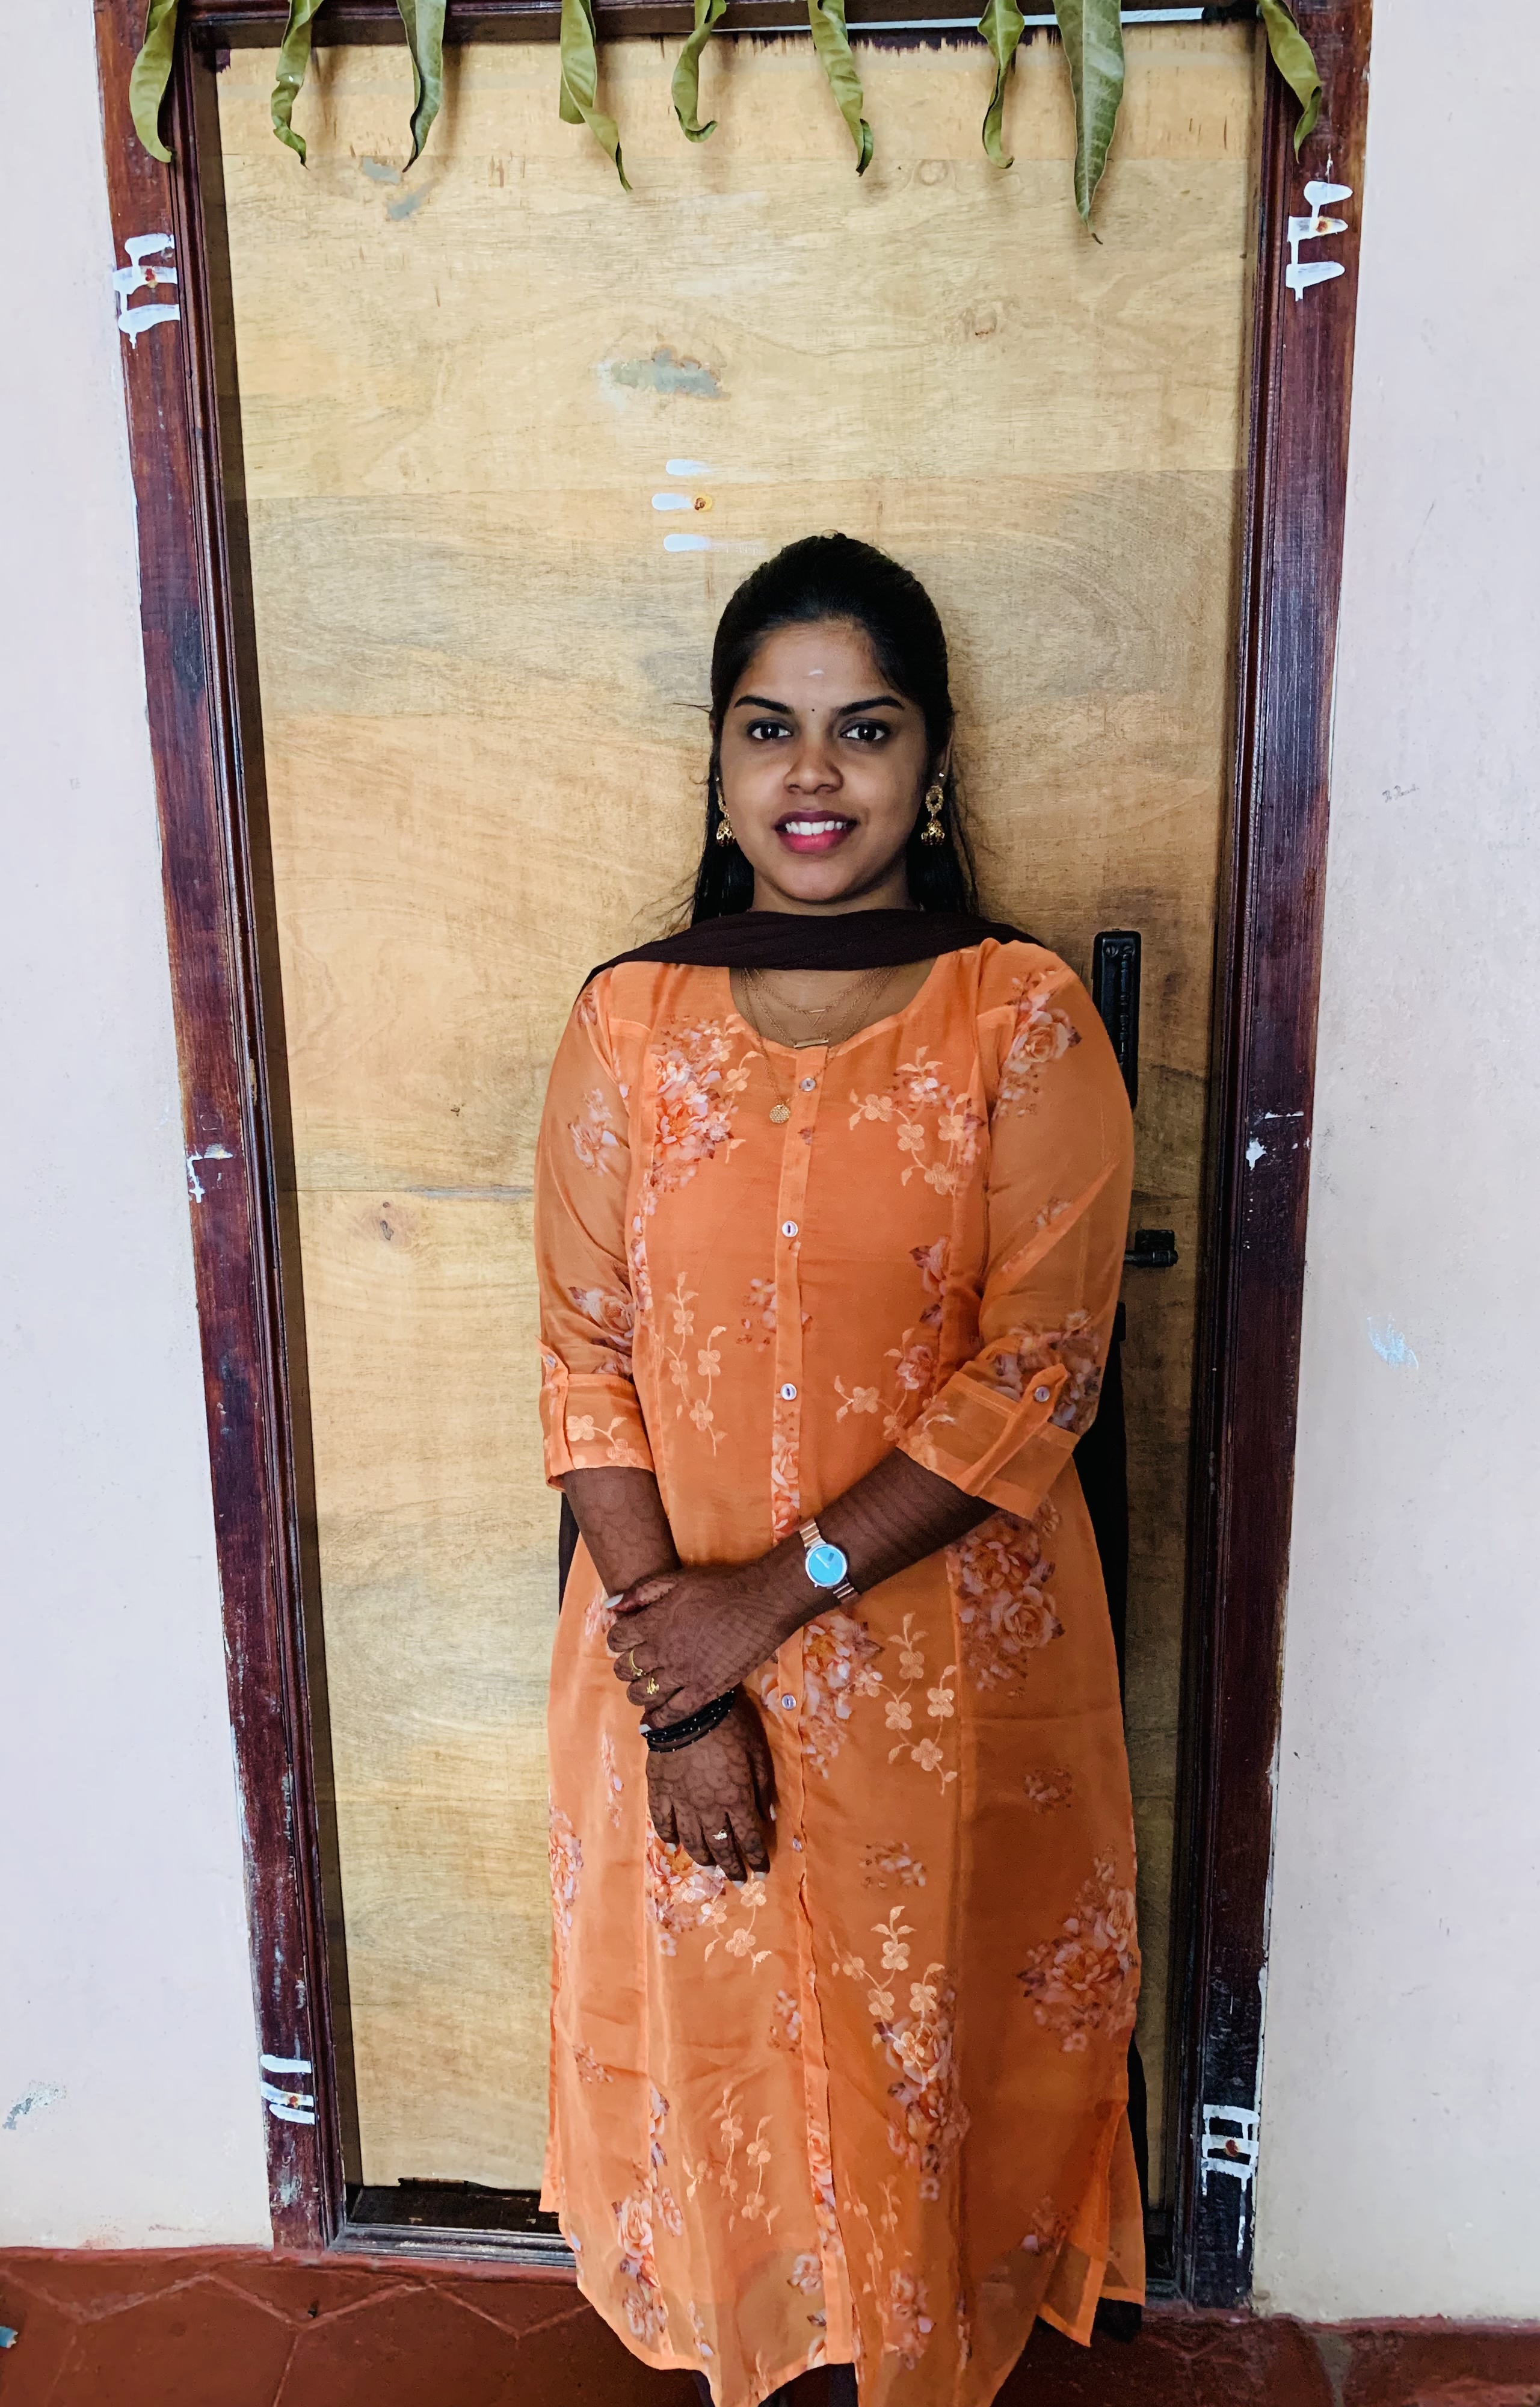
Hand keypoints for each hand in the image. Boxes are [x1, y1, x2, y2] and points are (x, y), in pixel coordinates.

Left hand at [608, 1559, 801, 1723]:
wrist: (761, 1604)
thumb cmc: (720, 1587)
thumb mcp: (676, 1579)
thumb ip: (640, 1592)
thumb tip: (610, 1607)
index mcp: (654, 1623)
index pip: (617, 1639)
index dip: (617, 1640)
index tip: (624, 1640)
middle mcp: (663, 1651)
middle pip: (627, 1668)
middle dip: (625, 1666)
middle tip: (634, 1663)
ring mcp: (683, 1674)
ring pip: (644, 1692)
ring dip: (637, 1691)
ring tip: (641, 1688)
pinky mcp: (704, 1690)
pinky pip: (673, 1713)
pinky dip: (657, 1720)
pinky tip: (648, 1724)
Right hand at [646, 1695, 774, 1882]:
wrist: (689, 1708)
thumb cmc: (730, 1725)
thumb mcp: (757, 1752)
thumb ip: (762, 1786)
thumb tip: (769, 1816)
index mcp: (736, 1800)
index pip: (749, 1839)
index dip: (756, 1858)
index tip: (761, 1871)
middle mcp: (708, 1809)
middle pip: (721, 1846)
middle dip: (732, 1867)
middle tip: (738, 1881)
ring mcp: (682, 1803)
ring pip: (692, 1841)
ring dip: (704, 1858)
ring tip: (710, 1867)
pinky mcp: (660, 1792)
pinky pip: (663, 1822)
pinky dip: (669, 1837)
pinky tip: (674, 1846)